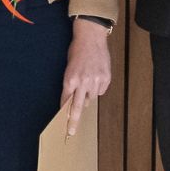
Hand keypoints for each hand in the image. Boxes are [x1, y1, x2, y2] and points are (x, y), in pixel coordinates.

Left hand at [60, 18, 111, 136]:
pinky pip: (101, 90)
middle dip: (74, 121)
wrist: (91, 37)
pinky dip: (97, 87)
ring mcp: (96, 81)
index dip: (65, 111)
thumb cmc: (77, 50)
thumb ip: (71, 83)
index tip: (63, 122)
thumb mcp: (69, 66)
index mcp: (70, 78)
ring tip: (88, 80)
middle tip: (71, 132)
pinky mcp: (106, 79)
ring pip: (91, 97)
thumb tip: (74, 99)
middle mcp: (83, 82)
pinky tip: (95, 76)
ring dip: (88, 94)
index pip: (66, 100)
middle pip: (78, 107)